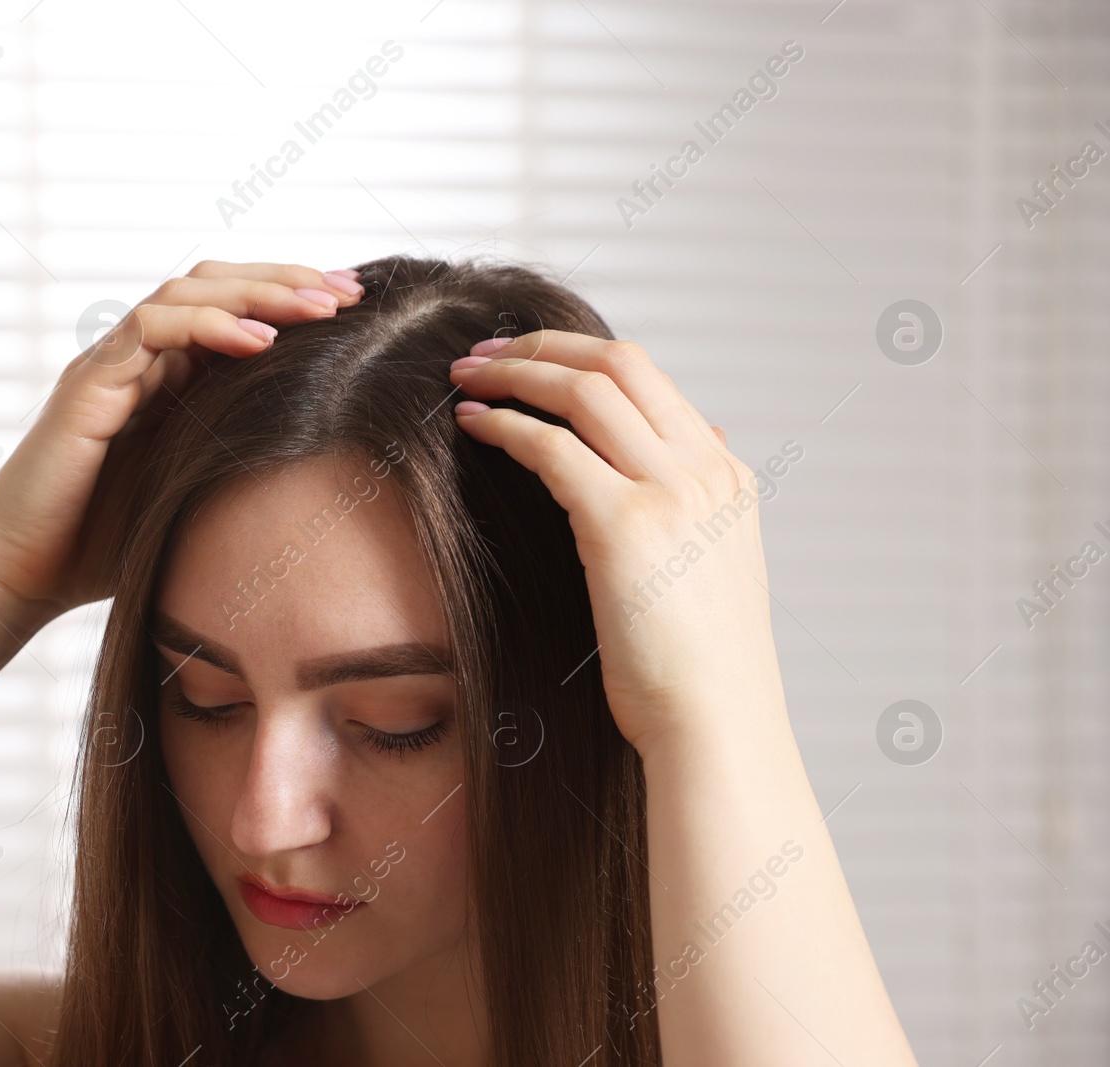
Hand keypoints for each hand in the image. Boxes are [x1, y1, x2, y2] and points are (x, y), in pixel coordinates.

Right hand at [0, 261, 363, 616]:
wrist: (24, 579)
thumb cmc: (111, 547)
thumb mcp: (202, 494)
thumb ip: (247, 461)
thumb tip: (338, 458)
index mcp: (170, 378)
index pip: (236, 308)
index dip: (294, 297)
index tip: (360, 305)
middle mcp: (139, 360)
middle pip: (216, 284)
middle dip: (288, 280)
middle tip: (353, 291)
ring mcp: (110, 366)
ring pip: (185, 293)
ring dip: (258, 292)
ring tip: (320, 307)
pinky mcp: (86, 386)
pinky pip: (148, 331)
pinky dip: (206, 326)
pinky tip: (259, 342)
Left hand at [449, 332, 784, 756]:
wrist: (715, 724)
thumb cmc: (699, 667)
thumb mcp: (713, 568)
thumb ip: (701, 501)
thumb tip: (704, 440)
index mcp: (726, 477)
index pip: (650, 378)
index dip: (579, 354)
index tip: (528, 357)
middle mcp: (705, 470)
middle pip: (618, 362)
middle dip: (542, 345)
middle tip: (484, 352)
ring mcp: (670, 492)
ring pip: (583, 390)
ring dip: (515, 373)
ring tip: (466, 378)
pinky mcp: (625, 523)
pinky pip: (550, 445)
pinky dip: (505, 424)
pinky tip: (472, 425)